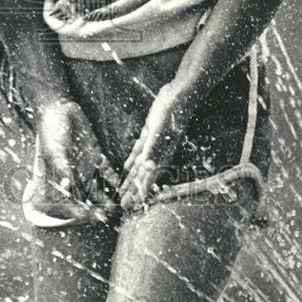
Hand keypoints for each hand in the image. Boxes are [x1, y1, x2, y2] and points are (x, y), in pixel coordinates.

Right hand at [27, 100, 120, 223]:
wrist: (59, 108)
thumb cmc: (50, 128)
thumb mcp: (53, 147)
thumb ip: (60, 165)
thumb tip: (65, 184)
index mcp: (61, 176)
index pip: (69, 198)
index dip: (77, 209)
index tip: (87, 215)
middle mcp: (74, 174)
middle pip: (86, 196)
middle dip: (96, 207)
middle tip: (108, 216)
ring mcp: (86, 165)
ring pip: (98, 186)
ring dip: (107, 196)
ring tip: (118, 205)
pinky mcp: (96, 154)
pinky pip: (106, 170)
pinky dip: (113, 178)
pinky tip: (121, 184)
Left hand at [119, 83, 195, 210]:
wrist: (179, 95)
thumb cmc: (172, 112)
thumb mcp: (160, 130)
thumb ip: (154, 150)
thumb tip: (148, 168)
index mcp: (160, 155)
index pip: (147, 179)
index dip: (139, 193)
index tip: (132, 206)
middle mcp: (157, 153)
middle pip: (142, 177)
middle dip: (133, 191)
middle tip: (124, 206)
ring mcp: (153, 144)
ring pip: (139, 166)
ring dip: (131, 179)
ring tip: (123, 192)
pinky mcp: (149, 134)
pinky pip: (139, 152)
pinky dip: (132, 161)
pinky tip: (127, 168)